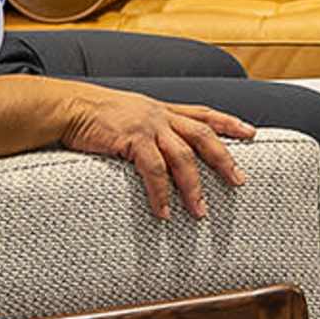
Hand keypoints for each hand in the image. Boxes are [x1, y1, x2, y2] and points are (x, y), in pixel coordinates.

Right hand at [54, 85, 255, 219]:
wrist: (68, 106)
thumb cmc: (93, 115)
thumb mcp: (129, 115)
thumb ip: (147, 129)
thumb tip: (159, 149)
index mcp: (162, 109)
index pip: (204, 113)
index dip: (229, 122)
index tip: (251, 133)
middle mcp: (160, 114)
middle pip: (203, 135)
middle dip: (224, 158)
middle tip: (240, 181)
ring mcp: (147, 125)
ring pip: (183, 156)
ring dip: (194, 187)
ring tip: (200, 212)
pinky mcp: (132, 139)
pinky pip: (153, 170)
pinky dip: (161, 193)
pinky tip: (164, 211)